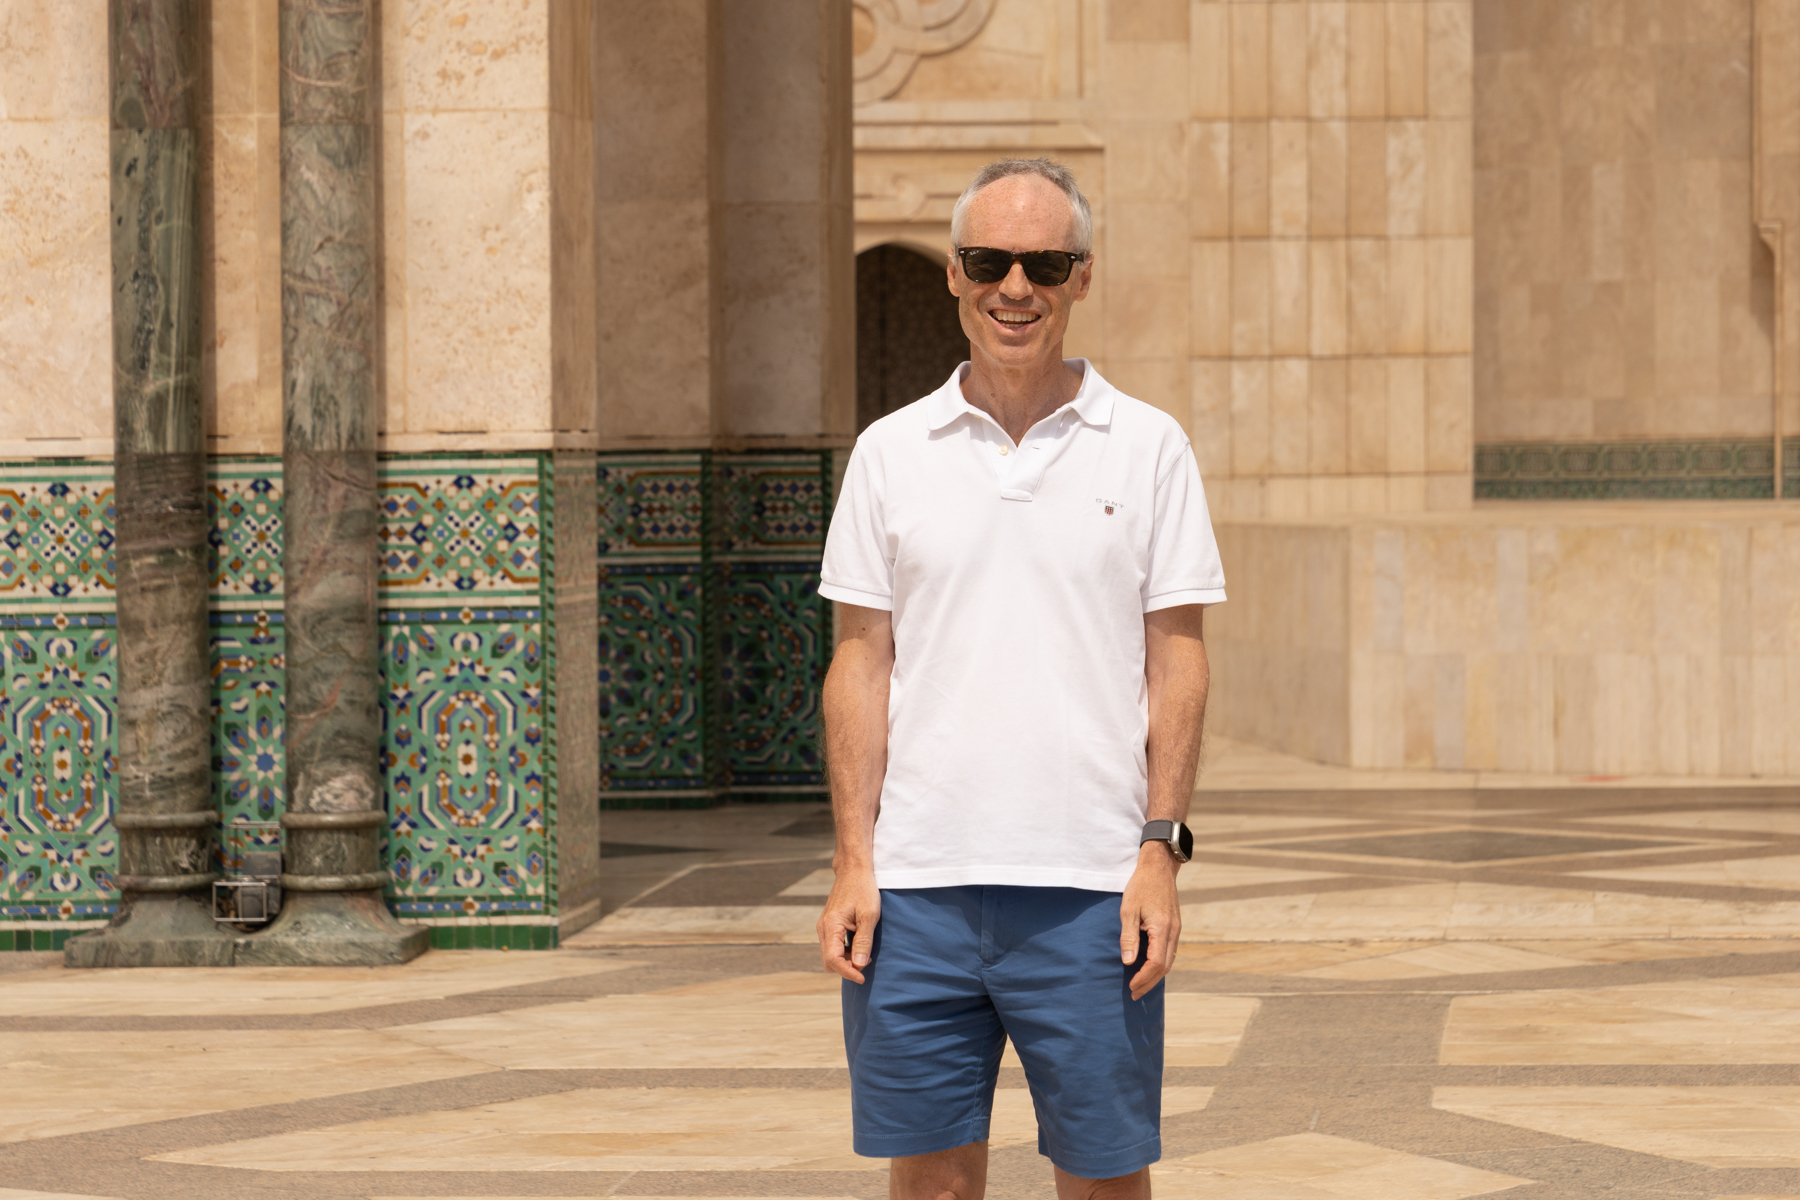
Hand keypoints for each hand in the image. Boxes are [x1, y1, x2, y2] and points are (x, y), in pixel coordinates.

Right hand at [818, 864, 880, 983]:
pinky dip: (845, 951)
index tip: (863, 978)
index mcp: (830, 926)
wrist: (854, 869)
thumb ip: (864, 941)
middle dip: (846, 968)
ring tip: (866, 954)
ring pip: (830, 954)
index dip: (848, 972)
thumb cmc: (863, 889)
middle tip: (867, 964)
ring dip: (847, 960)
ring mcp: (825, 926)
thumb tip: (860, 965)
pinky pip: (833, 946)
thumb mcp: (869, 916)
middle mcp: (823, 928)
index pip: (833, 960)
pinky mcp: (829, 924)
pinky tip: (860, 946)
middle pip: (829, 961)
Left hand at [1120, 843, 1181, 1000]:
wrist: (1159, 868)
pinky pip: (1170, 951)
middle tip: (1134, 994)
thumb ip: (1128, 937)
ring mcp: (1176, 929)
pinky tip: (1149, 967)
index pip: (1156, 963)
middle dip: (1149, 983)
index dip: (1144, 978)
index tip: (1131, 986)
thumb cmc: (1141, 887)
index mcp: (1162, 928)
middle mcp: (1173, 932)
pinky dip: (1160, 964)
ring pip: (1169, 961)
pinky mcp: (1175, 926)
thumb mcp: (1128, 910)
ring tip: (1140, 985)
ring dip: (1156, 976)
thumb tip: (1128, 962)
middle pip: (1165, 967)